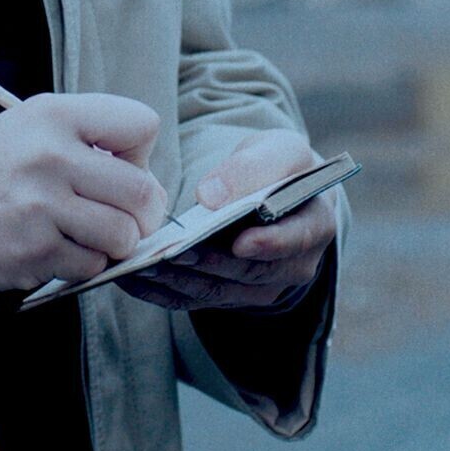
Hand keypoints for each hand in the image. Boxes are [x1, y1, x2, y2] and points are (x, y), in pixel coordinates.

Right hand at [0, 92, 167, 292]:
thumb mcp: (26, 127)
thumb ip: (83, 139)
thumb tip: (142, 176)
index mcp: (54, 115)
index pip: (141, 126)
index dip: (141, 156)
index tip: (119, 170)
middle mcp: (51, 154)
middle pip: (142, 191)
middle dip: (141, 214)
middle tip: (120, 218)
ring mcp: (42, 204)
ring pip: (123, 235)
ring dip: (112, 244)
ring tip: (83, 236)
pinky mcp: (34, 250)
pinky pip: (91, 265)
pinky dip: (82, 265)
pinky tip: (55, 250)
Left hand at [119, 130, 334, 312]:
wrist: (274, 192)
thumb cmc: (279, 168)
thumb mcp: (279, 150)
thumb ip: (253, 166)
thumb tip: (211, 196)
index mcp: (315, 224)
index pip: (297, 240)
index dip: (270, 244)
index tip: (240, 242)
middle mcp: (294, 265)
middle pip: (252, 273)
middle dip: (212, 264)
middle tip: (177, 253)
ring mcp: (261, 287)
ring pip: (219, 291)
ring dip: (181, 281)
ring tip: (145, 264)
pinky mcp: (230, 296)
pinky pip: (196, 300)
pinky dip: (163, 291)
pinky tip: (133, 277)